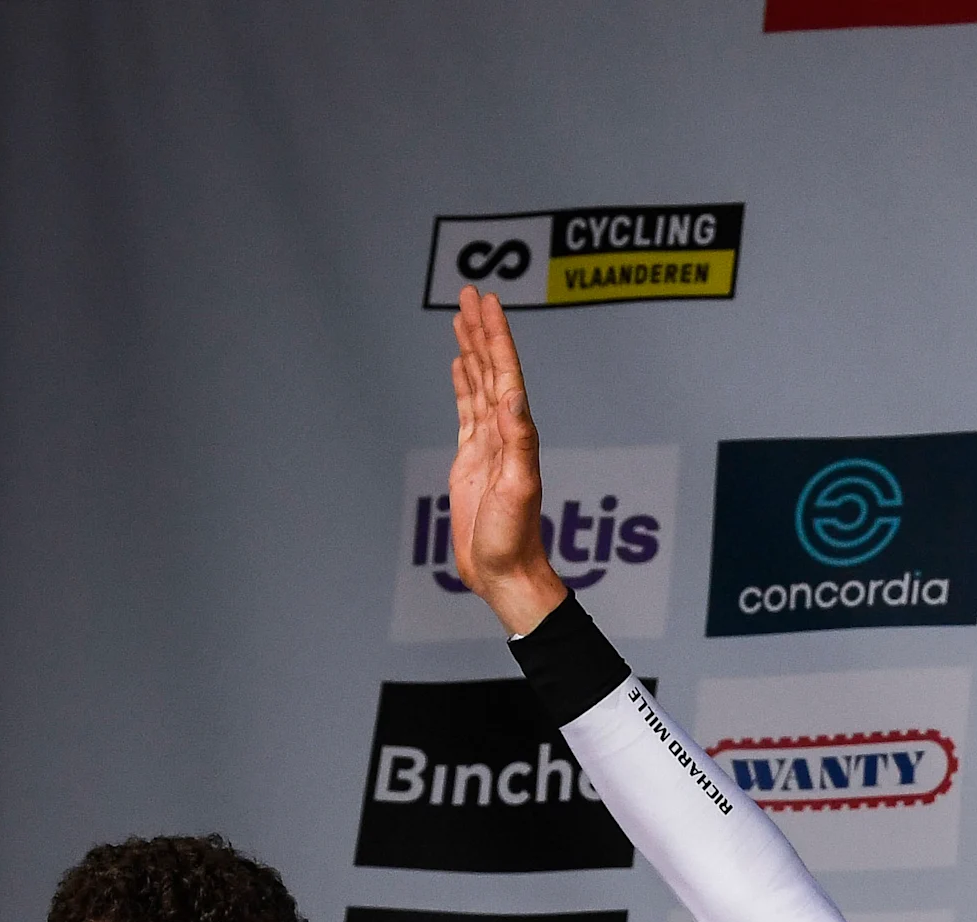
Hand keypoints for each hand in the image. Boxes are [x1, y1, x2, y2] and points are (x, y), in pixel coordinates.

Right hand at [449, 288, 567, 635]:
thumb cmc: (513, 538)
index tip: (485, 302)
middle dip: (481, 331)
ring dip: (471, 350)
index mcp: (515, 433)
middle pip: (491, 369)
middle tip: (470, 293)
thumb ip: (517, 444)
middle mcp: (504, 432)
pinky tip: (459, 366)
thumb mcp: (517, 489)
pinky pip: (466, 410)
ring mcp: (487, 444)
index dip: (495, 336)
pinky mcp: (472, 459)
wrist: (505, 572)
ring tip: (462, 318)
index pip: (504, 373)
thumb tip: (510, 398)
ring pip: (478, 383)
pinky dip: (463, 383)